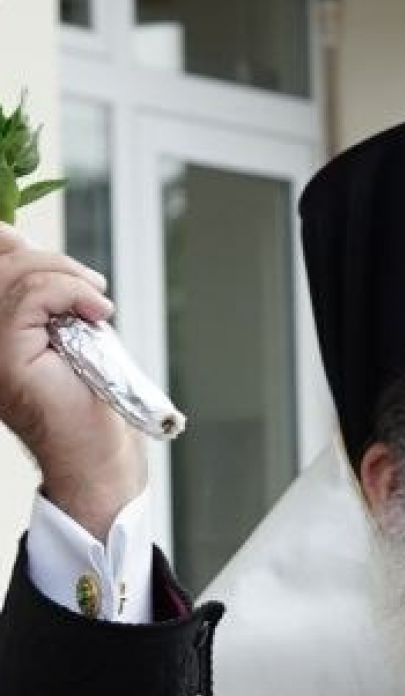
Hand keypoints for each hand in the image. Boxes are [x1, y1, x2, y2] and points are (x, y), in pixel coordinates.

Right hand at [0, 221, 145, 538]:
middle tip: (92, 287)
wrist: (103, 456)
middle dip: (51, 260)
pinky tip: (98, 312)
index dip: (10, 242)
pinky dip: (72, 292)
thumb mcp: (63, 327)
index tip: (55, 260)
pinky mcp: (7, 358)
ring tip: (99, 305)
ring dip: (68, 276)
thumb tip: (18, 239)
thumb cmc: (90, 400)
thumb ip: (39, 290)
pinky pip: (31, 296)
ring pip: (15, 275)